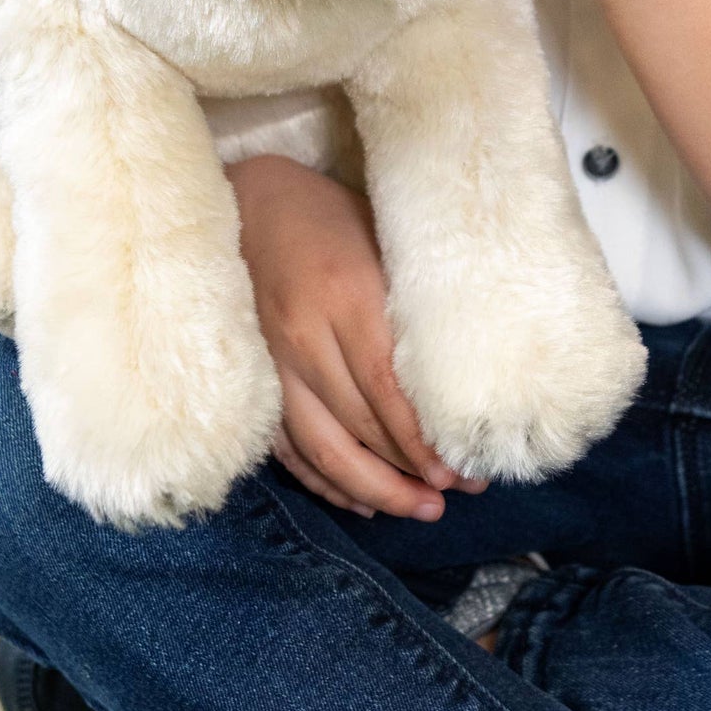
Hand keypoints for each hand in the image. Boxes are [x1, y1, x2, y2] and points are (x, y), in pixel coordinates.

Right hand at [231, 155, 483, 520]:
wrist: (246, 201)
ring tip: (417, 509)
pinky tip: (361, 500)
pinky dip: (323, 481)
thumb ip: (412, 302)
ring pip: (319, 449)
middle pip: (357, 428)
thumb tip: (464, 370)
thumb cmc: (328, 214)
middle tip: (454, 496)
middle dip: (408, 472)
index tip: (458, 471)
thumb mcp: (380, 238)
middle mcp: (302, 337)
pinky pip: (286, 447)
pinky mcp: (255, 378)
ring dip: (370, 489)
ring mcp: (272, 363)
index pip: (384, 390)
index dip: (419, 441)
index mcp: (343, 295)